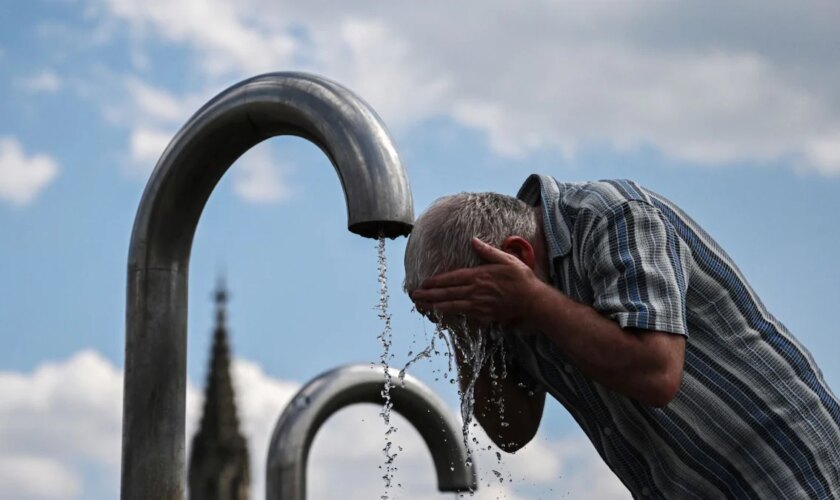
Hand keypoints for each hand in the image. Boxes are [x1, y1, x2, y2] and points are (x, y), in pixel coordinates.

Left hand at [410, 237, 544, 327]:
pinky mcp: (483, 316)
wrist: (533, 301)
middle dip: (428, 295)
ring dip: (434, 306)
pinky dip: (450, 315)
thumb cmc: (521, 279)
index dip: (435, 282)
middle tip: (413, 296)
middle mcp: (475, 291)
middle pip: (447, 294)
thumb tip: (473, 240)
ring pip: (451, 307)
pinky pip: (463, 316)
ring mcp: (478, 305)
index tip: (422, 283)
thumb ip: (488, 251)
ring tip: (420, 306)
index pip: (451, 279)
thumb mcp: (506, 259)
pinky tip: (440, 315)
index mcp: (478, 276)